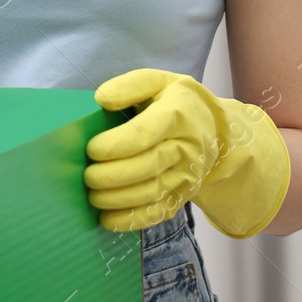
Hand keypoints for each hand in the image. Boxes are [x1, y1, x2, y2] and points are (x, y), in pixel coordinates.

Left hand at [83, 68, 290, 237]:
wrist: (213, 128)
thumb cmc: (176, 101)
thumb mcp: (157, 81)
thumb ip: (129, 86)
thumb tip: (102, 98)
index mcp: (178, 115)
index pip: (143, 135)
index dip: (115, 145)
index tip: (91, 150)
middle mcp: (187, 147)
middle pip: (147, 167)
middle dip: (112, 176)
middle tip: (87, 177)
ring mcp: (188, 175)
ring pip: (152, 193)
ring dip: (118, 200)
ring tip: (93, 197)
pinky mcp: (184, 195)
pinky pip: (159, 212)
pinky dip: (133, 220)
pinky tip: (108, 220)